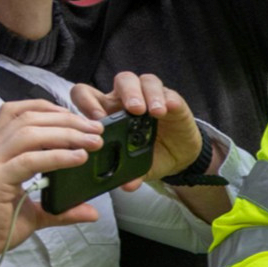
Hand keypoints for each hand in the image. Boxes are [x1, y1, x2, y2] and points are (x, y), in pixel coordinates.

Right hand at [0, 100, 102, 266]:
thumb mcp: (30, 213)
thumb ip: (60, 209)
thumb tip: (91, 212)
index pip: (16, 113)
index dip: (47, 109)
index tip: (75, 118)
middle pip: (28, 119)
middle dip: (66, 120)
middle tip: (94, 129)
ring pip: (30, 133)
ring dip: (66, 133)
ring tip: (92, 141)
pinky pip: (30, 161)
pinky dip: (58, 156)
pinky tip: (78, 158)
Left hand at [68, 71, 205, 187]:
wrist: (179, 156)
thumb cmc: (151, 155)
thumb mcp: (138, 166)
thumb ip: (131, 173)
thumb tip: (127, 186)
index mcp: (109, 112)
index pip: (88, 95)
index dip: (88, 103)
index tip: (98, 120)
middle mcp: (126, 100)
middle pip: (121, 81)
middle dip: (126, 93)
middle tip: (133, 111)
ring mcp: (149, 97)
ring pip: (142, 81)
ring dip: (146, 94)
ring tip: (152, 112)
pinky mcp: (169, 98)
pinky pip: (166, 91)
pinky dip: (166, 99)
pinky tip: (168, 109)